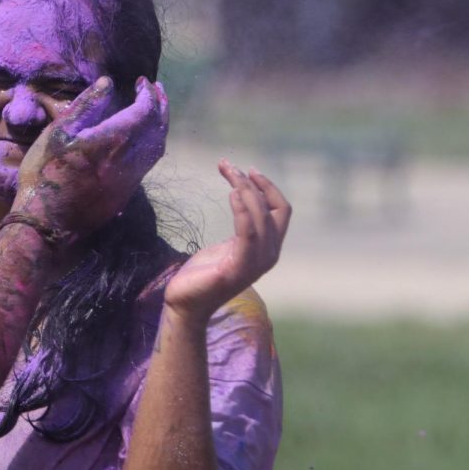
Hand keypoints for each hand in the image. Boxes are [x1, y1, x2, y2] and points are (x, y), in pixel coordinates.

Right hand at [12, 76, 168, 244]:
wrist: (48, 223)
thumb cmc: (45, 174)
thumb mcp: (57, 133)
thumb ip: (85, 106)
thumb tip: (107, 83)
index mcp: (113, 141)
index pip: (144, 111)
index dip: (148, 93)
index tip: (142, 82)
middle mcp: (130, 159)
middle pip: (157, 128)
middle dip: (160, 106)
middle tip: (157, 89)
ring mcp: (131, 178)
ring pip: (158, 146)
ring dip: (160, 124)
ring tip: (156, 109)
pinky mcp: (127, 192)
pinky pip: (150, 161)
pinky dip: (154, 142)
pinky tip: (144, 137)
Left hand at [164, 160, 290, 327]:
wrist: (187, 303)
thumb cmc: (204, 273)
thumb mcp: (229, 246)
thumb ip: (243, 229)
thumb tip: (243, 198)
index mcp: (268, 248)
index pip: (281, 210)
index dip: (269, 187)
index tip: (248, 169)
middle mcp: (268, 255)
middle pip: (272, 208)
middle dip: (252, 183)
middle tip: (228, 166)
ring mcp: (255, 263)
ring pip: (261, 217)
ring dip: (245, 190)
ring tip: (228, 173)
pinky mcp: (237, 268)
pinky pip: (248, 234)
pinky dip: (243, 211)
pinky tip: (232, 194)